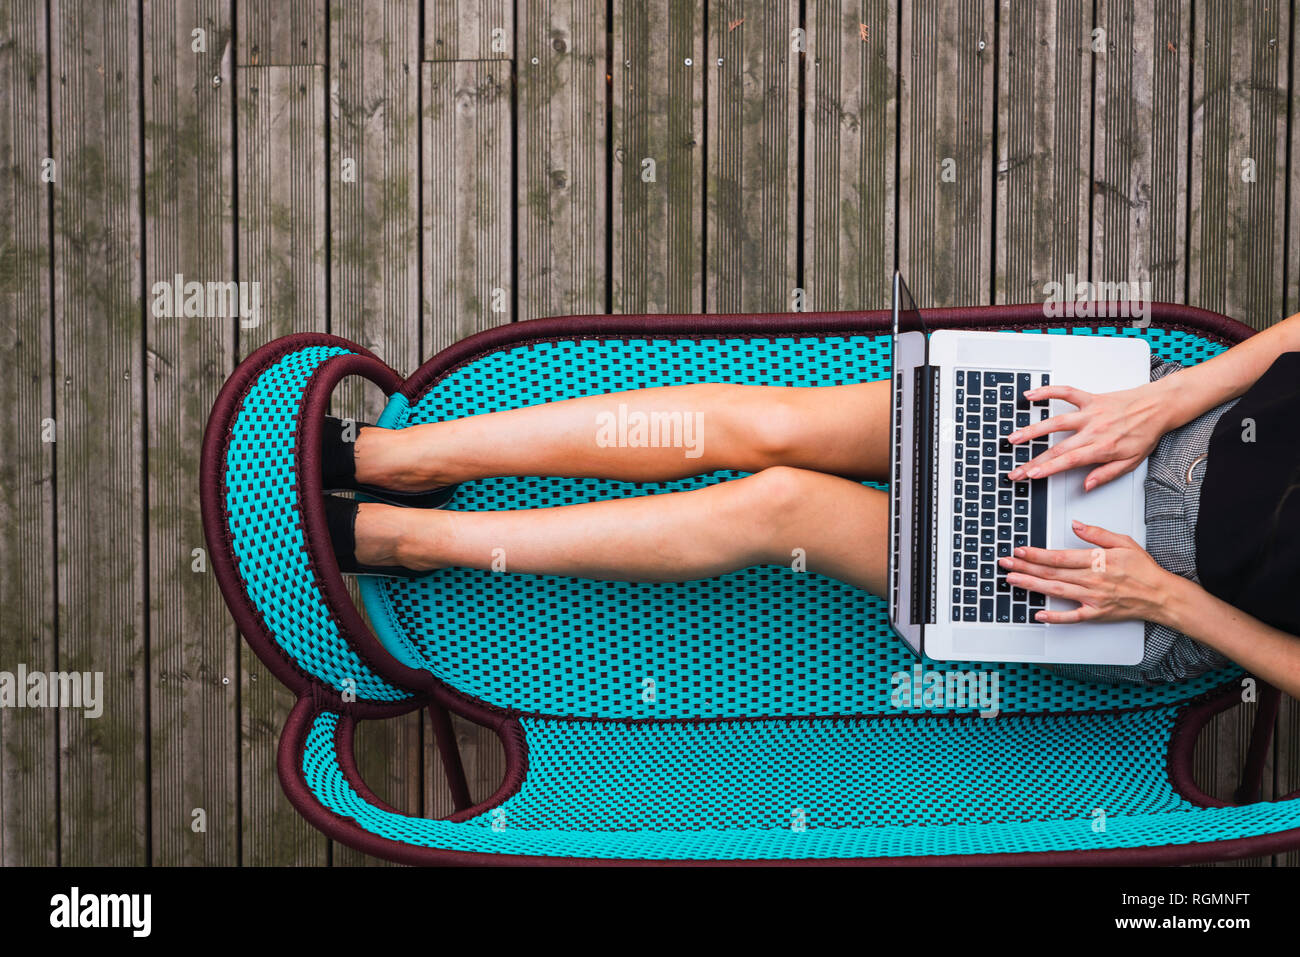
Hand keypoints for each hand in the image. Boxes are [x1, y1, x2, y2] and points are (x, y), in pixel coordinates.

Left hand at [997, 520, 1176, 624]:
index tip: (1019, 550)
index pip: (1059, 557)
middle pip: (1052, 573)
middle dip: (1025, 567)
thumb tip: (1075, 523)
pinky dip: (1055, 617)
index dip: (1036, 554)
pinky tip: (1038, 614)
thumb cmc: (1143, 569)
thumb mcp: (1124, 542)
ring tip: (1012, 580)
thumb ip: (1097, 534)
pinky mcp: (1096, 614)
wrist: (1161, 595)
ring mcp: (1093, 598)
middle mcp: (1092, 580)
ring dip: (1032, 585)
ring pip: (1056, 591)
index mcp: (1097, 561)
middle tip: (1005, 563)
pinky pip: (1072, 617)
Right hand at [1005, 380, 1172, 490]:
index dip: (1047, 469)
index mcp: (1103, 447)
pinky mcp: (1090, 399)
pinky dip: (1048, 392)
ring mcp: (1090, 413)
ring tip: (1014, 438)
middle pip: (1057, 447)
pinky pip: (1066, 392)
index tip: (1031, 475)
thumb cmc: (1145, 433)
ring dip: (1032, 430)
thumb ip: (1107, 474)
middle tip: (1016, 469)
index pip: (1069, 461)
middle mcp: (1094, 430)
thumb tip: (1087, 485)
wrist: (1158, 407)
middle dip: (1033, 460)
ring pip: (1056, 422)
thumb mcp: (1131, 462)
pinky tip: (1031, 395)